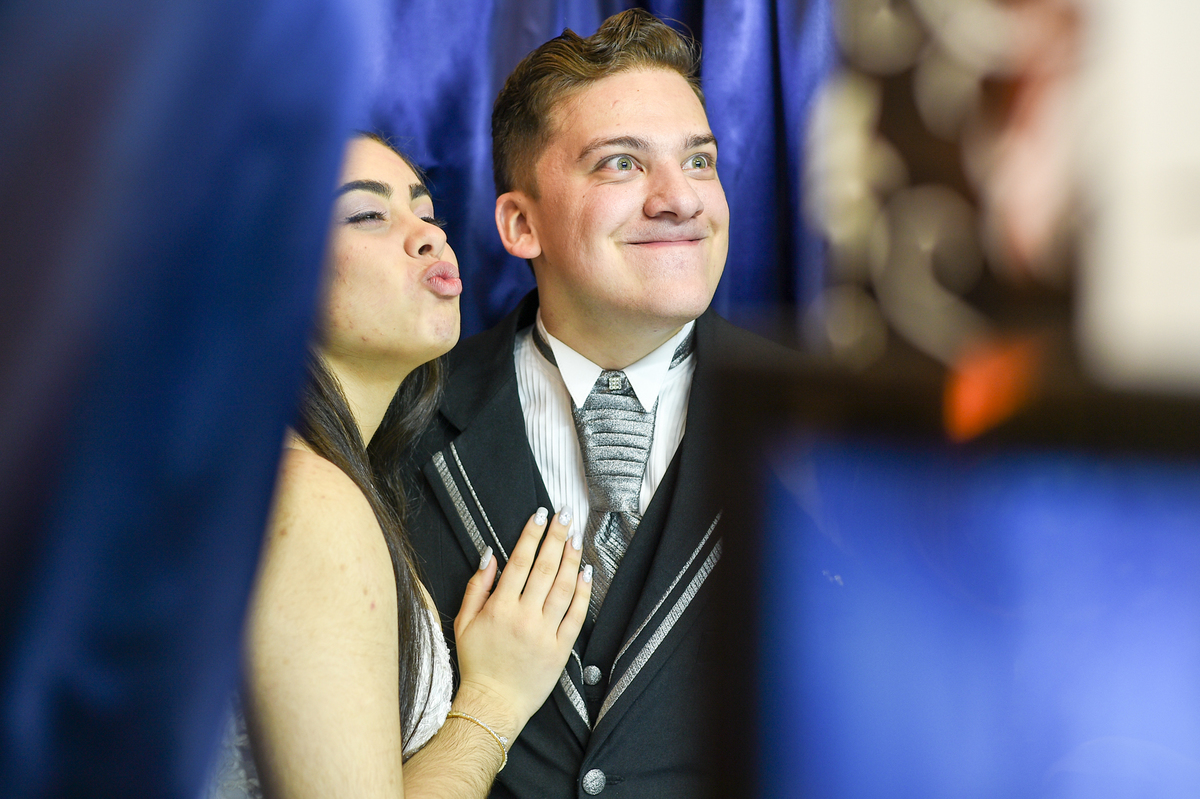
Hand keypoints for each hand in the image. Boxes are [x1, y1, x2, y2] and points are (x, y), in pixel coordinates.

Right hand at [452, 507, 590, 737]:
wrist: (494, 703)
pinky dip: (582, 593)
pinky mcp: (560, 649)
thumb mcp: (464, 623)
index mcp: (499, 609)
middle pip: (544, 568)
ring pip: (562, 588)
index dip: (531, 535)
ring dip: (571, 559)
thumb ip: (477, 587)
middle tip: (564, 515)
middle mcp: (524, 617)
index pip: (519, 562)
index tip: (540, 515)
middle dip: (556, 538)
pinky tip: (586, 573)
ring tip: (576, 537)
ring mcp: (544, 633)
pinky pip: (575, 616)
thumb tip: (490, 555)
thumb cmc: (477, 663)